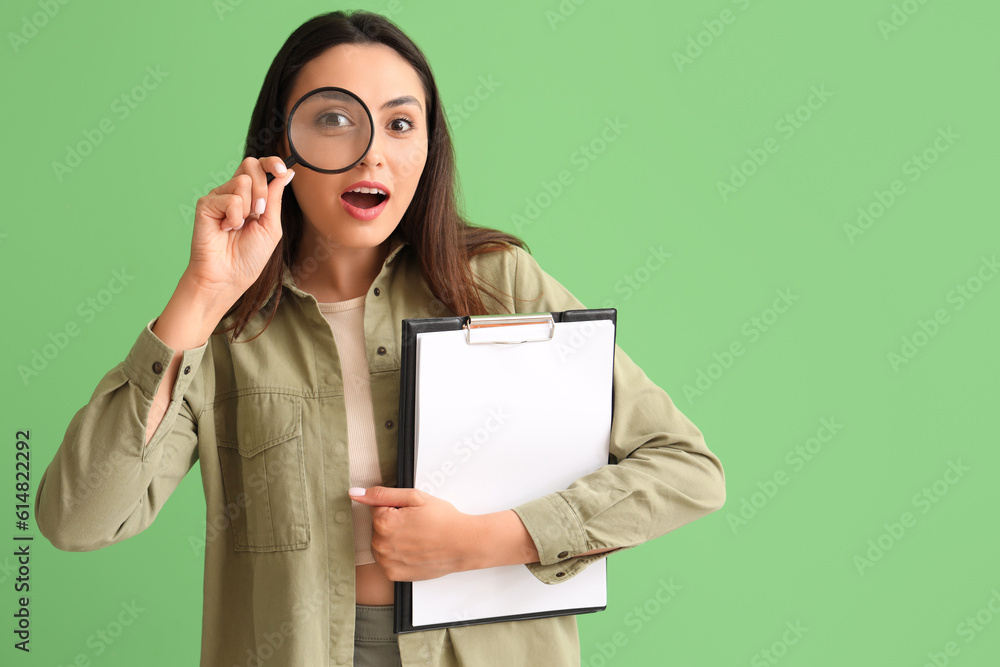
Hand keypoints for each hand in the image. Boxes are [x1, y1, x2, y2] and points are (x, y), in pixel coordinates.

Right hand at [184, 156, 295, 305]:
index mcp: (251, 196)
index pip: (260, 167)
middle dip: (262, 188)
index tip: (282, 170)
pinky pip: (229, 198)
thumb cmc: (249, 257)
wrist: (228, 276)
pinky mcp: (206, 204)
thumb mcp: (271, 226)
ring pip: (242, 181)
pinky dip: (234, 216)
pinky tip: (225, 229)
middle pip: (250, 165)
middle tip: (259, 212)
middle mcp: (234, 193)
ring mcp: (219, 197)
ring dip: (248, 208)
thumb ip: (276, 197)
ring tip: (239, 227)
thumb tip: (288, 172)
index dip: (271, 162)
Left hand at [348, 486, 476, 581]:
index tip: (411, 512)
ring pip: (381, 544)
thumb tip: (356, 493)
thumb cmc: (443, 520)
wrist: (463, 544)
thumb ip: (382, 494)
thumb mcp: (415, 497)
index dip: (395, 507)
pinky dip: (397, 555)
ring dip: (393, 539)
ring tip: (416, 537)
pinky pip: (387, 560)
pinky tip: (414, 550)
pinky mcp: (394, 575)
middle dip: (393, 523)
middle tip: (416, 524)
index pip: (377, 508)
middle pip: (377, 527)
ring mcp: (386, 562)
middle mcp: (381, 545)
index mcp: (383, 523)